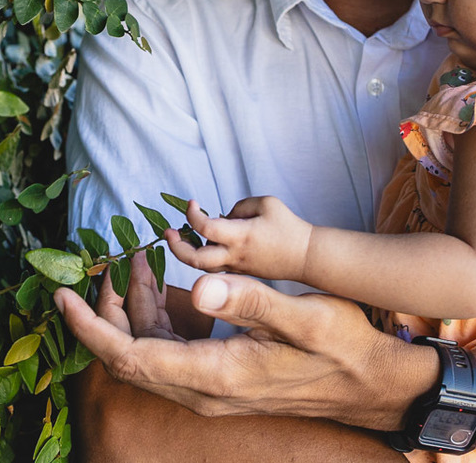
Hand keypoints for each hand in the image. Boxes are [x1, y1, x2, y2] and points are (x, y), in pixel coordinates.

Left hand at [54, 252, 435, 430]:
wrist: (371, 385)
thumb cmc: (342, 349)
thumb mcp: (303, 318)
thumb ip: (250, 301)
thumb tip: (198, 286)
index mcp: (215, 374)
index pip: (130, 357)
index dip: (89, 328)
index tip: (60, 298)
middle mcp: (204, 388)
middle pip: (129, 357)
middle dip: (104, 312)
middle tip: (98, 266)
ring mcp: (212, 387)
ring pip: (150, 352)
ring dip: (134, 309)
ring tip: (137, 260)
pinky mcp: (221, 379)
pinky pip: (172, 351)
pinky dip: (159, 318)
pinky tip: (168, 286)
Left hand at [164, 196, 313, 282]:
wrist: (306, 257)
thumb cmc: (288, 227)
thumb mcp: (266, 204)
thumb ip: (238, 207)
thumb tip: (221, 217)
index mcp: (241, 236)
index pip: (206, 228)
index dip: (192, 214)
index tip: (192, 203)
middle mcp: (235, 256)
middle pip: (196, 260)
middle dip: (176, 248)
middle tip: (168, 233)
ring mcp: (237, 268)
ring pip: (202, 267)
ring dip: (188, 252)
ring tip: (182, 236)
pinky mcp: (240, 273)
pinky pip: (214, 267)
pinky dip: (203, 255)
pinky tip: (201, 242)